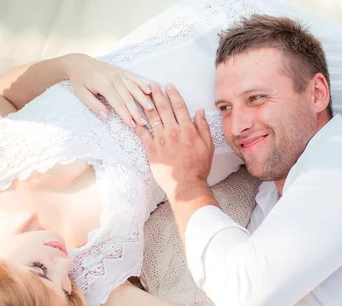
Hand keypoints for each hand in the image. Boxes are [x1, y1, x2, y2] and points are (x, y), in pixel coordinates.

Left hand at [59, 53, 153, 126]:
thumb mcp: (81, 94)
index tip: (132, 125)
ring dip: (143, 98)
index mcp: (103, 85)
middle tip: (143, 123)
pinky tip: (150, 90)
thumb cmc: (80, 80)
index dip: (126, 115)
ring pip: (133, 88)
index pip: (117, 103)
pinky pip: (134, 78)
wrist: (79, 63)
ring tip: (151, 108)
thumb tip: (106, 117)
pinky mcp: (121, 71)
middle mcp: (113, 79)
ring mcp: (118, 74)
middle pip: (127, 98)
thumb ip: (94, 105)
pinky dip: (142, 84)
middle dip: (136, 111)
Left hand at [135, 83, 213, 197]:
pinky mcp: (151, 149)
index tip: (169, 86)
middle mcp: (172, 131)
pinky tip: (132, 115)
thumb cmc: (198, 167)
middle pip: (163, 108)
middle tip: (151, 84)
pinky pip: (142, 133)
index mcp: (187, 129)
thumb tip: (200, 111)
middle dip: (157, 94)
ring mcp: (160, 140)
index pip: (179, 106)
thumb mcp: (208, 146)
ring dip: (146, 103)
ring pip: (151, 117)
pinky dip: (137, 123)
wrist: (186, 184)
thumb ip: (203, 127)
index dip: (173, 94)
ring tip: (141, 94)